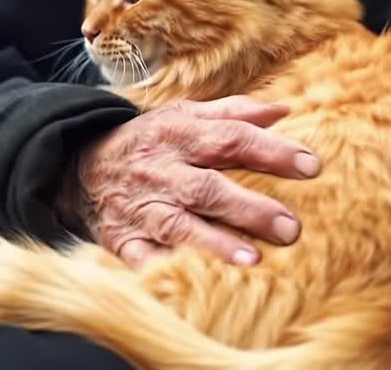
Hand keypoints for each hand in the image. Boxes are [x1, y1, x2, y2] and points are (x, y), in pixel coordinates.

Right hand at [64, 95, 320, 269]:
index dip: (271, 152)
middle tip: (291, 227)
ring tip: (252, 259)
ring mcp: (142, 208)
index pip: (232, 139)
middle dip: (250, 208)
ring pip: (179, 226)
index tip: (311, 166)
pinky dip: (162, 269)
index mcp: (181, 135)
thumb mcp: (185, 116)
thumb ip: (234, 113)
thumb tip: (283, 110)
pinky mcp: (122, 241)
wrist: (78, 168)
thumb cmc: (149, 142)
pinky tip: (190, 281)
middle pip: (208, 188)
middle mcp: (163, 171)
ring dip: (214, 243)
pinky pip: (141, 258)